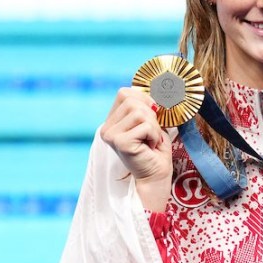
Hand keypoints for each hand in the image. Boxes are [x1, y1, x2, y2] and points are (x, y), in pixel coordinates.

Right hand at [99, 87, 172, 210]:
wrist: (156, 176)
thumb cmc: (155, 150)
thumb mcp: (151, 122)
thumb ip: (147, 105)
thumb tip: (156, 87)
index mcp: (111, 121)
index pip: (124, 93)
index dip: (143, 99)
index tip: (152, 117)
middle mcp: (106, 127)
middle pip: (133, 101)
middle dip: (151, 116)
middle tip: (151, 135)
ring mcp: (110, 135)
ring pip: (140, 112)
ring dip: (154, 127)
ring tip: (151, 141)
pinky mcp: (120, 142)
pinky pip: (145, 125)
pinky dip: (154, 135)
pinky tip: (150, 147)